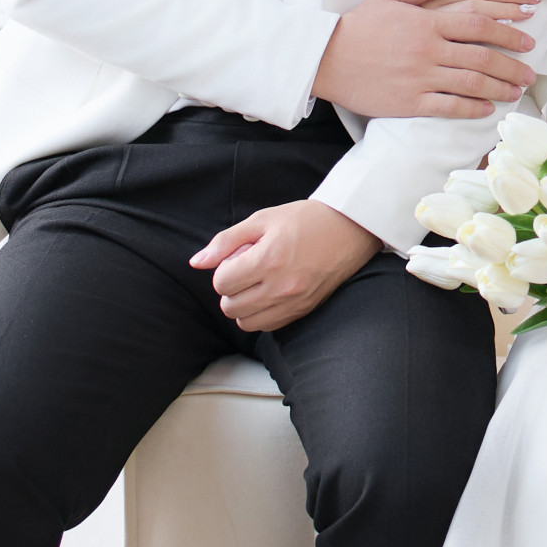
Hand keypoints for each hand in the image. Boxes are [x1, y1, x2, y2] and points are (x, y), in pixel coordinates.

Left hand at [189, 199, 379, 331]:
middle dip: (230, 289)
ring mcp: (294, 302)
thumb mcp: (262, 220)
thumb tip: (197, 262)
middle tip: (245, 271)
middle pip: (230, 306)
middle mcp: (281, 286)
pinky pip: (268, 326)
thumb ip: (226, 241)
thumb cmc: (305, 219)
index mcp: (268, 259)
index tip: (236, 259)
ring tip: (256, 284)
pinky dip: (261, 314)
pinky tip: (269, 294)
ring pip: (246, 322)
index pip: (222, 282)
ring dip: (243, 305)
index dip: (222, 270)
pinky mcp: (304, 310)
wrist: (349, 228)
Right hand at [313, 0, 539, 119]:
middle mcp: (428, 50)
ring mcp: (419, 78)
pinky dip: (472, 108)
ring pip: (471, 83)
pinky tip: (487, 108)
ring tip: (517, 91)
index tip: (526, 38)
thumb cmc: (359, 25)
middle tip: (530, 70)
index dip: (508, 31)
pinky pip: (449, 107)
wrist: (325, 58)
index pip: (479, 24)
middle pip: (482, 56)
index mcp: (427, 21)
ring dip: (500, 87)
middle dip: (512, 64)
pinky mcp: (409, 102)